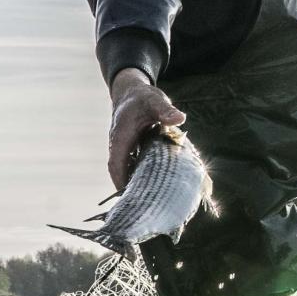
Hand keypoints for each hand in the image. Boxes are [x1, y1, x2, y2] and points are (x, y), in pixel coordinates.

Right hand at [108, 68, 185, 188]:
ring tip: (149, 200)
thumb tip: (179, 118)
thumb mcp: (155, 101)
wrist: (130, 91)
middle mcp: (118, 144)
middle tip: (144, 204)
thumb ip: (166, 110)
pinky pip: (130, 165)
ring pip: (124, 169)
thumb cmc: (142, 97)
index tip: (130, 195)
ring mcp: (122, 148)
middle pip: (118, 171)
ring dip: (133, 183)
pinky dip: (138, 175)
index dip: (122, 180)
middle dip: (128, 187)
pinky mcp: (128, 149)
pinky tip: (153, 184)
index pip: (117, 163)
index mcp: (121, 136)